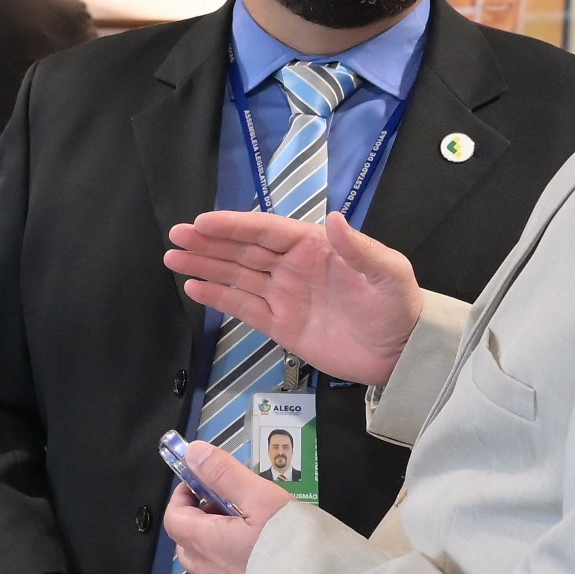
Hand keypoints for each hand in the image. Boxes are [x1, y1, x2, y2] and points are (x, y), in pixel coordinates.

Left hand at [162, 442, 291, 573]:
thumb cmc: (294, 549)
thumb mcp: (263, 499)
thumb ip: (225, 474)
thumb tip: (193, 453)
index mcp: (205, 543)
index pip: (174, 518)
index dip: (184, 497)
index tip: (205, 486)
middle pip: (187, 544)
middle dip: (201, 522)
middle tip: (234, 510)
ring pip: (205, 570)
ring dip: (216, 551)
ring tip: (250, 540)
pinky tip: (259, 571)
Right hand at [163, 210, 424, 387]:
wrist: (401, 354)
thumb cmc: (397, 307)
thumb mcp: (388, 273)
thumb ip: (359, 248)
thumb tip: (334, 218)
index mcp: (315, 246)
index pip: (266, 231)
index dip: (233, 226)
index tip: (202, 223)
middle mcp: (292, 267)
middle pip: (243, 251)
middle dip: (208, 243)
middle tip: (175, 236)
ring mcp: (284, 296)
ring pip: (236, 276)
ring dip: (205, 267)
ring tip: (173, 258)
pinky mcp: (280, 325)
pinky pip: (243, 307)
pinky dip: (217, 298)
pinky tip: (194, 288)